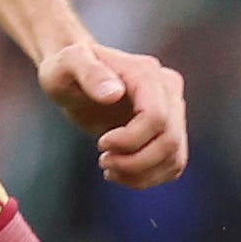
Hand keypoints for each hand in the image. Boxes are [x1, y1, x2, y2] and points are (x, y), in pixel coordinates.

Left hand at [40, 35, 187, 187]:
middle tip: (103, 161)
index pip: (156, 117)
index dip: (130, 140)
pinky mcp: (169, 129)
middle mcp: (167, 89)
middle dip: (135, 162)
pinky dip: (148, 177)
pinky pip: (172, 164)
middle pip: (169, 140)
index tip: (101, 143)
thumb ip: (89, 73)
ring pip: (174, 157)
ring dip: (141, 174)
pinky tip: (120, 172)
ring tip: (109, 168)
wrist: (73, 75)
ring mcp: (172, 109)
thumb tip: (113, 93)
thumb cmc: (66, 68)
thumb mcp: (67, 64)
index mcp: (146, 73)